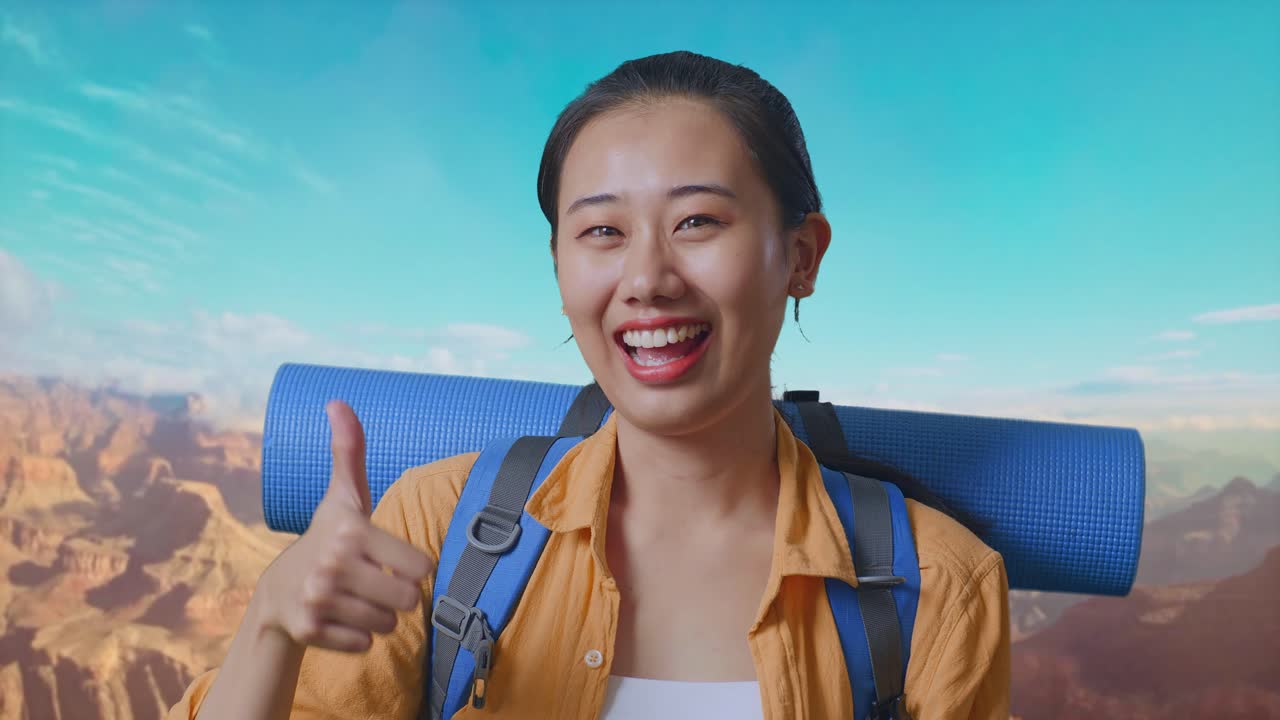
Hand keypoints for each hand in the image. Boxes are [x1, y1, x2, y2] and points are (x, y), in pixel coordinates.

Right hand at [255, 400, 433, 651]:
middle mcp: (333, 565)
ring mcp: (320, 600)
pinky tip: (341, 618)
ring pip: (388, 625)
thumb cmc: (325, 537)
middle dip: (398, 595)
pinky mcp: (310, 632)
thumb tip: (337, 402)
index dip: (411, 566)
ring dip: (379, 616)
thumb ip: (350, 451)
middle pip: (409, 600)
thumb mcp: (343, 496)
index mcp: (352, 531)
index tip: (388, 558)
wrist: (276, 591)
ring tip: (356, 599)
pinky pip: (365, 645)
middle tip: (374, 583)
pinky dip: (358, 637)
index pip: (421, 566)